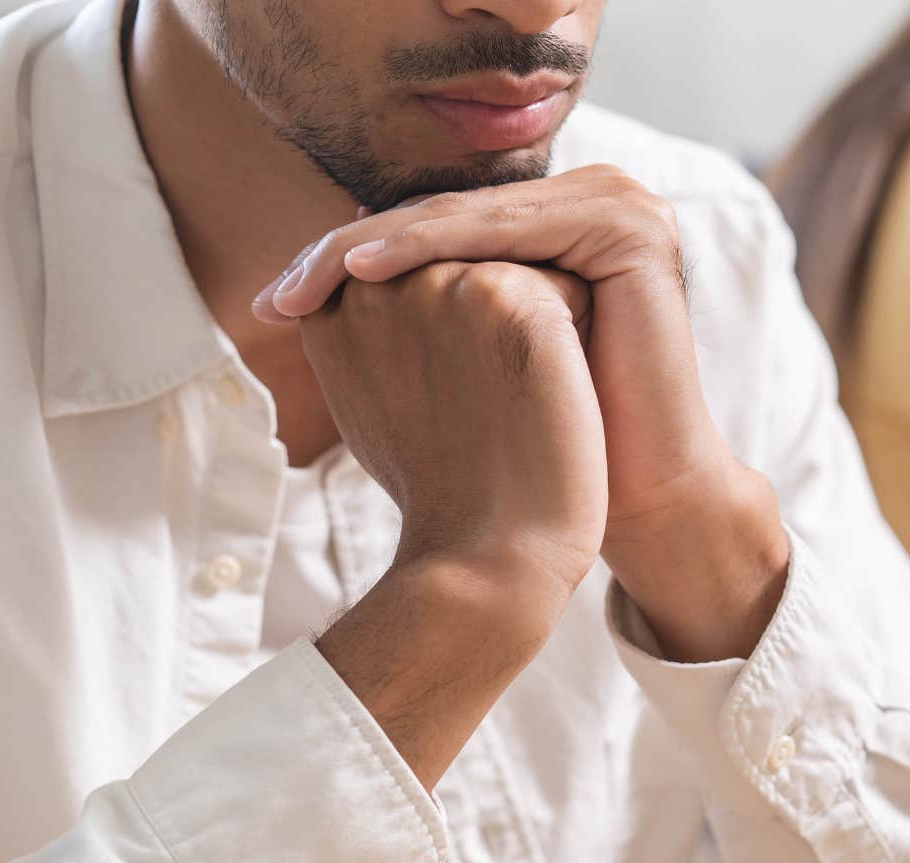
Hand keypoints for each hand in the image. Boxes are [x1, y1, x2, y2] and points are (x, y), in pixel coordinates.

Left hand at [263, 167, 788, 662]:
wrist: (634, 492)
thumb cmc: (546, 441)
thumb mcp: (469, 354)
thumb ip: (421, 300)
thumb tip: (326, 261)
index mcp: (563, 219)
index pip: (439, 225)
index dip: (351, 258)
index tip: (274, 304)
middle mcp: (597, 198)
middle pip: (447, 214)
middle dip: (349, 253)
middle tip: (275, 295)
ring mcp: (621, 205)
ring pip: (468, 217)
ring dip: (375, 245)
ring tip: (306, 281)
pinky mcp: (630, 228)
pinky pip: (506, 227)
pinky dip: (427, 244)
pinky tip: (364, 269)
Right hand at [303, 261, 604, 788]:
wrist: (494, 556)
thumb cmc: (447, 493)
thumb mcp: (386, 399)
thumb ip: (381, 330)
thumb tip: (387, 277)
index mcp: (333, 310)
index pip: (421, 270)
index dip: (463, 327)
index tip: (470, 397)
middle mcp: (373, 285)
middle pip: (472, 260)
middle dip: (501, 322)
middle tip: (496, 408)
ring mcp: (436, 284)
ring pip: (523, 266)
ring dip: (540, 328)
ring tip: (521, 405)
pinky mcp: (504, 298)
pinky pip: (567, 286)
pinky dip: (576, 342)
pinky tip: (555, 398)